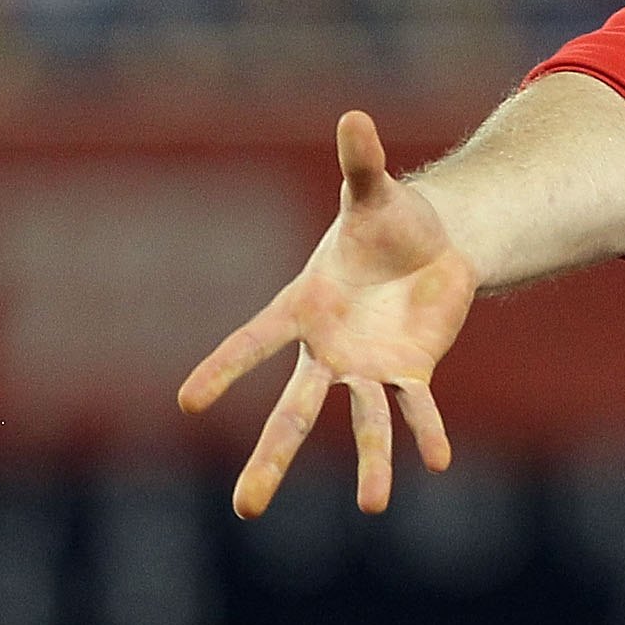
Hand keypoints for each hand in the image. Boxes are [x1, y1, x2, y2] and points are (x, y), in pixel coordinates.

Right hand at [179, 110, 477, 517]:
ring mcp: (369, 367)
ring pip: (365, 421)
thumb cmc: (387, 219)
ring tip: (373, 507)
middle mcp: (330, 350)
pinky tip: (438, 463)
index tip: (187, 403)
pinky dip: (428, 432)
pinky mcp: (411, 370)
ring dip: (372, 462)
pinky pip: (417, 408)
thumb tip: (354, 114)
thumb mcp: (375, 191)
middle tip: (245, 510)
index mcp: (305, 307)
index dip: (223, 369)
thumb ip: (362, 161)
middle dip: (272, 459)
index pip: (254, 341)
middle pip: (295, 411)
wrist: (429, 244)